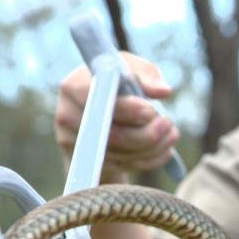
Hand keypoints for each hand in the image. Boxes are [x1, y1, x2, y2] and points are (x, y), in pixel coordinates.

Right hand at [54, 52, 179, 181]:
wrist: (102, 110)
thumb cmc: (118, 83)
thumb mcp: (131, 70)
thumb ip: (147, 75)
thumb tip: (163, 91)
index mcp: (74, 87)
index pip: (98, 100)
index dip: (127, 109)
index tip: (151, 111)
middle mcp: (68, 117)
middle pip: (110, 135)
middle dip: (147, 134)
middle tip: (168, 125)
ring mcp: (75, 145)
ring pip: (121, 155)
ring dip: (154, 147)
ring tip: (171, 134)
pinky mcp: (88, 165)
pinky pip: (124, 168)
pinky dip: (149, 160)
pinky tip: (163, 149)